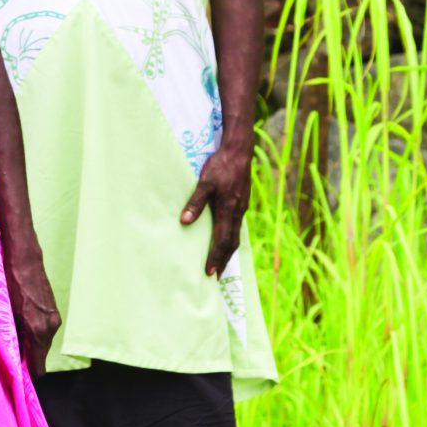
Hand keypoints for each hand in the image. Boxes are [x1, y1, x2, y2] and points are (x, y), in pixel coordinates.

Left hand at [4, 237, 60, 376]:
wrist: (23, 257)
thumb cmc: (9, 282)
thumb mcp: (5, 313)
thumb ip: (10, 337)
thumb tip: (10, 356)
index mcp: (38, 330)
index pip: (38, 368)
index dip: (26, 374)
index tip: (15, 376)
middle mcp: (50, 327)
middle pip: (40, 357)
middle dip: (27, 359)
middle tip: (8, 356)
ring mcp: (54, 318)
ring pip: (42, 343)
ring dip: (29, 344)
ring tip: (12, 336)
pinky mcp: (54, 310)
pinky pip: (44, 331)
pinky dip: (34, 332)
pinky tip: (20, 323)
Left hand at [181, 138, 252, 276]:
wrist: (239, 150)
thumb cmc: (221, 165)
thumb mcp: (205, 182)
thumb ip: (196, 202)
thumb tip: (184, 222)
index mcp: (229, 210)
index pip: (223, 241)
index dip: (216, 257)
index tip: (210, 272)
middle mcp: (238, 212)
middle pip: (232, 242)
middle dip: (223, 260)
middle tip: (215, 275)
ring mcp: (242, 207)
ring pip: (235, 235)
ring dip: (227, 250)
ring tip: (220, 262)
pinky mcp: (241, 201)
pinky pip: (237, 225)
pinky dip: (230, 237)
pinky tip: (225, 238)